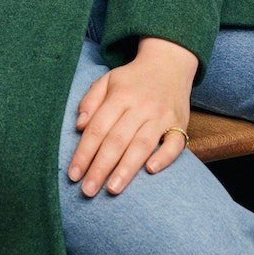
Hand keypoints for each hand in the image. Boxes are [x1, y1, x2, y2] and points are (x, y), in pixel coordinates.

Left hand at [67, 36, 197, 196]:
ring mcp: (161, 116)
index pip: (97, 128)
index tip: (73, 174)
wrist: (168, 63)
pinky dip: (164, 157)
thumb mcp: (107, 80)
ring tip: (112, 190)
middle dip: (100, 167)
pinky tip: (150, 171)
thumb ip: (90, 101)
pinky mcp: (180, 123)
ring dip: (126, 169)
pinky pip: (175, 143)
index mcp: (120, 95)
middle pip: (117, 140)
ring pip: (142, 145)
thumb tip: (79, 126)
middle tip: (87, 191)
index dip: (84, 152)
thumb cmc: (132, 79)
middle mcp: (140, 106)